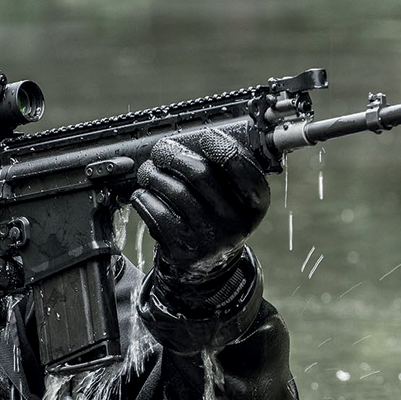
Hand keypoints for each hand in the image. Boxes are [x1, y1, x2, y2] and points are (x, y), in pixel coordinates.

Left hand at [131, 128, 270, 282]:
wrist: (211, 262)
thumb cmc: (220, 215)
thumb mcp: (237, 197)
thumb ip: (225, 169)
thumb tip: (192, 138)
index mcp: (255, 203)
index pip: (242, 168)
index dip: (222, 147)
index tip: (205, 137)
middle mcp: (235, 221)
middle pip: (199, 173)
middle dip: (174, 155)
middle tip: (162, 150)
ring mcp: (209, 237)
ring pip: (174, 191)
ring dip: (154, 174)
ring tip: (148, 170)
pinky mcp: (184, 247)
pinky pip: (156, 212)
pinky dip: (145, 197)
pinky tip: (144, 193)